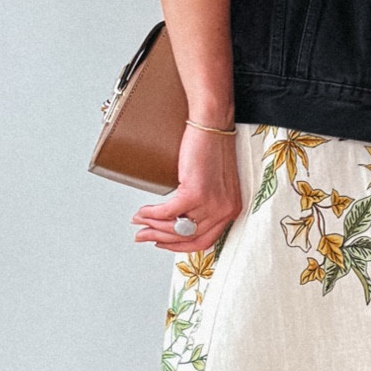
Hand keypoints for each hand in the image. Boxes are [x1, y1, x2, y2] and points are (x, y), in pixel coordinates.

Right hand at [131, 123, 243, 254]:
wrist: (212, 124)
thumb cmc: (212, 147)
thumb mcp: (214, 183)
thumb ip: (203, 205)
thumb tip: (178, 220)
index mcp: (231, 210)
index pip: (205, 241)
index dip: (179, 246)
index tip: (163, 243)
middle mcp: (225, 210)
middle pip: (188, 238)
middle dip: (160, 239)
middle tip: (143, 236)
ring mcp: (212, 204)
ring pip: (176, 227)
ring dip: (152, 226)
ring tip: (139, 221)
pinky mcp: (196, 193)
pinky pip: (168, 212)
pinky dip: (152, 214)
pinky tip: (143, 211)